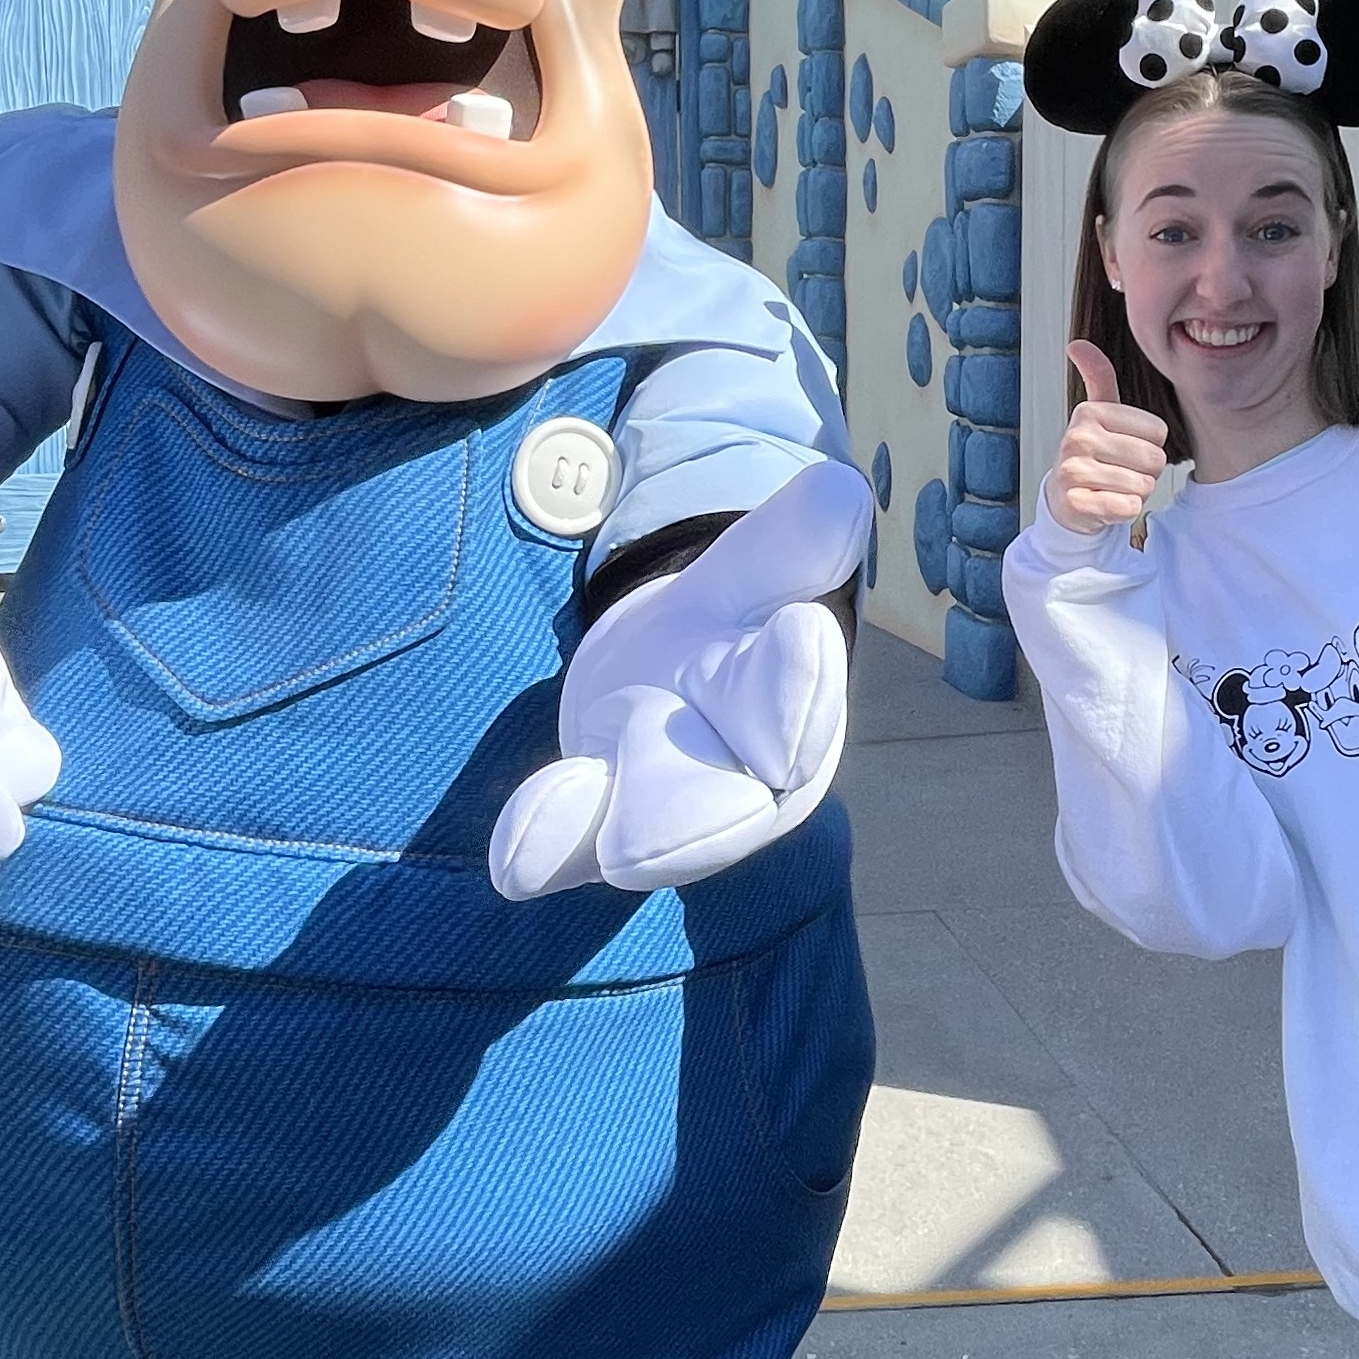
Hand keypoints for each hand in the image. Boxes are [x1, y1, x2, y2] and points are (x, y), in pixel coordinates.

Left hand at [490, 460, 867, 900]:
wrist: (664, 693)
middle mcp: (734, 772)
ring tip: (620, 852)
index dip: (794, 673)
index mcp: (778, 695)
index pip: (786, 688)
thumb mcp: (752, 575)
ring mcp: (666, 807)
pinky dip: (551, 849)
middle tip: (686, 822)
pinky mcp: (598, 829)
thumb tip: (841, 490)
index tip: (801, 632)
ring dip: (644, 836)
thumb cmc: (717, 635)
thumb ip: (792, 540)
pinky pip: (574, 845)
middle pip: (726, 797)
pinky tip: (517, 868)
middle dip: (710, 813)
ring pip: (659, 827)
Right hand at [1044, 343, 1169, 535]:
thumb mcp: (1097, 413)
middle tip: (1120, 471)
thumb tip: (1076, 343)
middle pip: (1154, 459)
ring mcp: (1073, 472)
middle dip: (1146, 471)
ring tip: (1112, 487)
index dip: (1150, 445)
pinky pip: (1129, 507)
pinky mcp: (1077, 504)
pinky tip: (1107, 504)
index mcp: (1090, 412)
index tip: (1124, 448)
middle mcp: (1077, 438)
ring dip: (1136, 492)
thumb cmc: (1091, 454)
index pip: (1158, 432)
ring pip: (1143, 486)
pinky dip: (1126, 510)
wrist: (1064, 500)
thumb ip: (1097, 376)